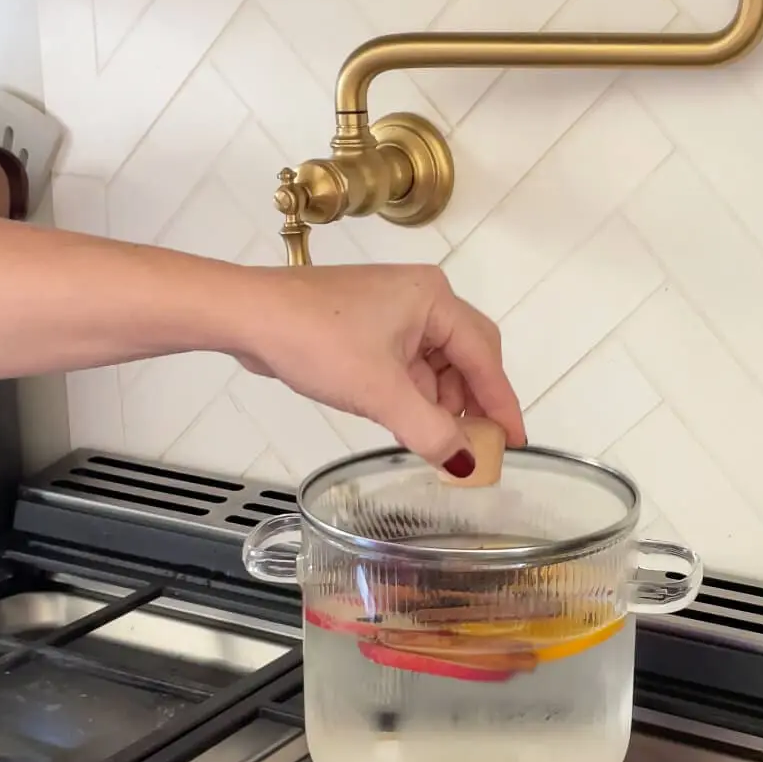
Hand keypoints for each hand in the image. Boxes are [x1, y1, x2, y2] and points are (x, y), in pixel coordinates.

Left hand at [234, 264, 524, 469]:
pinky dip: (412, 394)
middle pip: (467, 357)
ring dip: (438, 402)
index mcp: (434, 299)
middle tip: (476, 445)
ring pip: (436, 364)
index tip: (515, 442)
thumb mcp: (379, 393)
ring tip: (432, 440)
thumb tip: (466, 464)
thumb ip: (430, 431)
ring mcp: (393, 310)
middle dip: (471, 403)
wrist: (248, 316)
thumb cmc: (315, 340)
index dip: (502, 404)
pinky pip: (408, 364)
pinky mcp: (368, 325)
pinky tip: (406, 422)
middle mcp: (421, 297)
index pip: (485, 357)